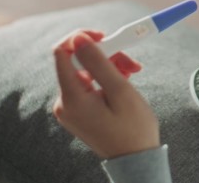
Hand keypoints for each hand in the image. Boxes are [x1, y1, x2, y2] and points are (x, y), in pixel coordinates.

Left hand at [52, 30, 158, 158]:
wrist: (135, 161)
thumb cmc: (133, 128)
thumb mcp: (119, 90)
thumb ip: (98, 62)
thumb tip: (79, 38)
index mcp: (71, 98)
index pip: (62, 52)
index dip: (82, 38)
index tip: (105, 36)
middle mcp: (64, 103)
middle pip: (78, 62)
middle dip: (106, 55)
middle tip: (131, 61)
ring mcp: (70, 109)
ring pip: (86, 72)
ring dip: (110, 67)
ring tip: (133, 72)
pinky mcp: (78, 112)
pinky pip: (88, 85)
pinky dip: (106, 79)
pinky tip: (123, 82)